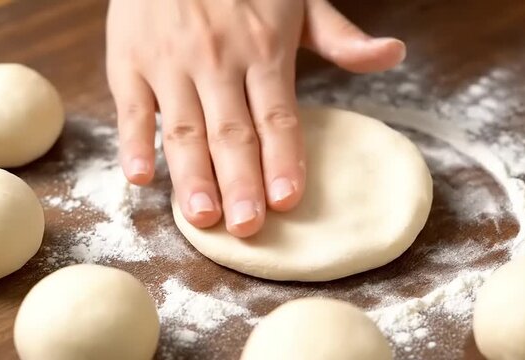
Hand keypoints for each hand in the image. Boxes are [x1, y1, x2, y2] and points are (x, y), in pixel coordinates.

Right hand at [106, 0, 405, 236]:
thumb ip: (341, 37)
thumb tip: (394, 54)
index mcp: (263, 49)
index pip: (278, 117)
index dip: (283, 160)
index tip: (287, 200)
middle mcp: (217, 61)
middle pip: (232, 133)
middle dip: (241, 183)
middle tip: (248, 227)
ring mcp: (170, 63)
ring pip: (184, 129)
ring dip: (192, 176)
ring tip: (203, 218)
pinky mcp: (130, 61)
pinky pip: (132, 109)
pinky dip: (134, 143)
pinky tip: (142, 178)